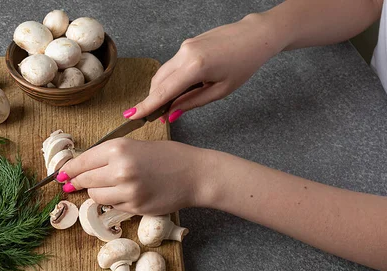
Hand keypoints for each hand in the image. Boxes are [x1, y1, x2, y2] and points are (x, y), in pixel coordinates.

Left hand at [57, 138, 212, 214]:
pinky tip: (123, 194)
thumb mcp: (136, 146)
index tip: (60, 174)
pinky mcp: (134, 207)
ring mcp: (127, 191)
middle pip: (85, 180)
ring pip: (96, 196)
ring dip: (96, 193)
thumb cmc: (168, 156)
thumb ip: (110, 155)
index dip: (69, 170)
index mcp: (118, 148)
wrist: (194, 174)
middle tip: (72, 184)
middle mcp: (120, 169)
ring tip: (107, 186)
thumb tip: (81, 168)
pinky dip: (113, 201)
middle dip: (78, 182)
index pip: (82, 162)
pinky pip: (112, 206)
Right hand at [125, 13, 281, 121]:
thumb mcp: (220, 91)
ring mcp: (185, 47)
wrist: (255, 36)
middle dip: (154, 100)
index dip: (146, 106)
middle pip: (159, 82)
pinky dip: (172, 79)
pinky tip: (182, 89)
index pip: (164, 91)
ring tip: (172, 106)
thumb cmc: (244, 64)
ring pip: (164, 73)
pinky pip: (172, 65)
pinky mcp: (188, 44)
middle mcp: (185, 54)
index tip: (131, 116)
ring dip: (163, 90)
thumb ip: (192, 103)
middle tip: (156, 118)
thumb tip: (172, 114)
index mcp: (195, 67)